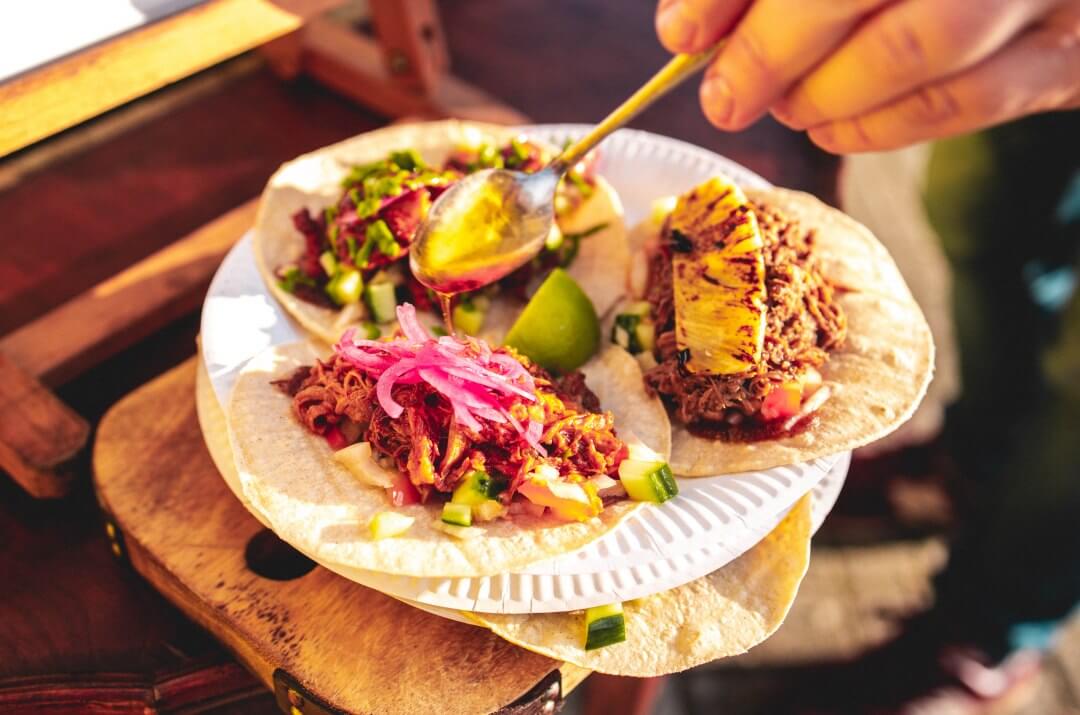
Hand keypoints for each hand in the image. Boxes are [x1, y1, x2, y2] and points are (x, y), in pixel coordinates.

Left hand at [656, 0, 1079, 152]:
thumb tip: (688, 30)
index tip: (682, 35)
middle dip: (771, 54)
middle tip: (725, 98)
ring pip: (916, 51)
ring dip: (824, 95)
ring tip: (782, 108)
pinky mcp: (1065, 55)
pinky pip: (965, 104)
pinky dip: (879, 129)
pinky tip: (829, 128)